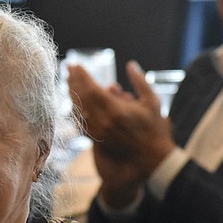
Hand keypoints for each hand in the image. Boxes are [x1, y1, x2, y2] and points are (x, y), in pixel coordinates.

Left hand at [68, 61, 176, 204]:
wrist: (152, 157)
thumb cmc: (155, 128)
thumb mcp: (153, 101)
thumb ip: (140, 81)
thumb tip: (130, 64)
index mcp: (116, 110)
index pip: (91, 89)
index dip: (82, 76)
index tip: (76, 65)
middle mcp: (104, 122)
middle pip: (81, 98)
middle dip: (73, 82)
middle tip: (68, 69)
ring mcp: (99, 132)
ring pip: (79, 110)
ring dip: (72, 94)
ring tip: (68, 82)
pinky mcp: (98, 139)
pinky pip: (82, 122)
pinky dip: (76, 109)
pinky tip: (74, 101)